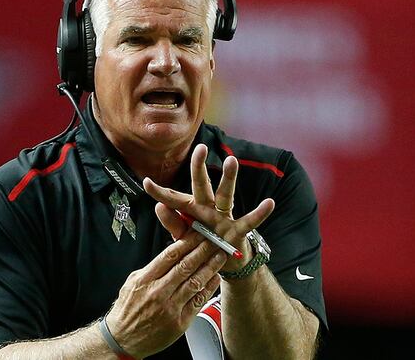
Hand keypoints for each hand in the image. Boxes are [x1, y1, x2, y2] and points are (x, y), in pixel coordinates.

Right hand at [105, 229, 227, 357]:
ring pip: (195, 282)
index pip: (170, 255)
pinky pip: (198, 301)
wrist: (124, 340)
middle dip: (202, 250)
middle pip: (185, 265)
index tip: (197, 233)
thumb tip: (169, 255)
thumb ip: (151, 269)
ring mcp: (170, 307)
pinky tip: (215, 278)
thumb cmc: (128, 311)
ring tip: (220, 256)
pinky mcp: (180, 322)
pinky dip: (209, 288)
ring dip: (210, 267)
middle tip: (214, 240)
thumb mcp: (132, 283)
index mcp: (145, 280)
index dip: (187, 242)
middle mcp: (158, 292)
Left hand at [144, 143, 274, 271]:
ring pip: (226, 195)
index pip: (173, 199)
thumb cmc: (201, 247)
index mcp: (191, 211)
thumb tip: (158, 206)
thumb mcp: (184, 238)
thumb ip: (173, 224)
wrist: (224, 265)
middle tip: (200, 148)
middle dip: (199, 168)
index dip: (160, 192)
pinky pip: (249, 221)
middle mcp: (207, 209)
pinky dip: (259, 213)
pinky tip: (269, 203)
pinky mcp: (238, 231)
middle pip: (202, 186)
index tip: (146, 182)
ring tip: (232, 161)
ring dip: (229, 179)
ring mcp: (224, 218)